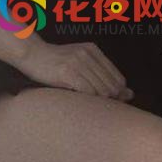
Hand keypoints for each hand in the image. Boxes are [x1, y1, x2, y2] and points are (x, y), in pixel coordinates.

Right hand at [17, 36, 133, 101]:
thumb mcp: (79, 61)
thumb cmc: (56, 62)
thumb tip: (129, 93)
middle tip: (102, 111)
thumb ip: (102, 75)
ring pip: (101, 89)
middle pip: (111, 85)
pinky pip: (87, 91)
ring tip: (92, 109)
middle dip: (111, 100)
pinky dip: (89, 100)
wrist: (32, 54)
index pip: (117, 77)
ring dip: (99, 103)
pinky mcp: (67, 72)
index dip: (118, 94)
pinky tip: (83, 105)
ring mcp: (78, 62)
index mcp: (93, 50)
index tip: (111, 103)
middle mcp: (88, 54)